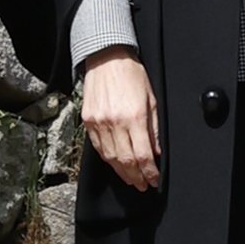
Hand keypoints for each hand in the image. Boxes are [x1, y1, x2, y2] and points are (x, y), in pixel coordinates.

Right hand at [81, 47, 160, 190]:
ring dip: (122, 173)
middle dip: (137, 177)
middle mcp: (116, 123)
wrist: (107, 58)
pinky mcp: (88, 122)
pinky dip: (108, 160)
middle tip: (144, 185)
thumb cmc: (132, 74)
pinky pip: (98, 149)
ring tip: (132, 180)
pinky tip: (116, 165)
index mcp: (135, 116)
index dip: (150, 172)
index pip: (143, 155)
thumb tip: (156, 151)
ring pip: (111, 158)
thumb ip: (153, 128)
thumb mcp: (151, 98)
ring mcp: (99, 123)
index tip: (154, 179)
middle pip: (126, 161)